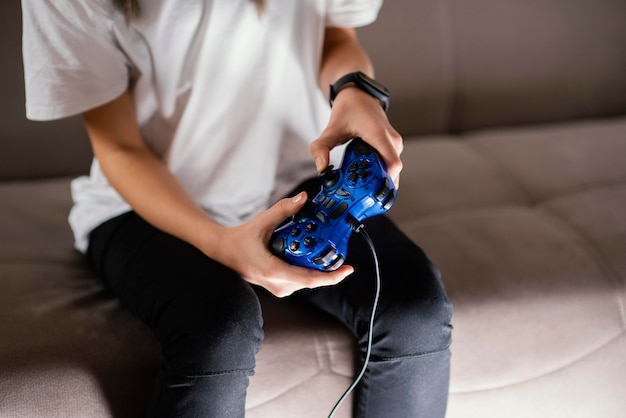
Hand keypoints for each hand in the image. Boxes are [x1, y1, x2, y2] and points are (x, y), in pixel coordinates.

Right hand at [211, 192, 353, 297]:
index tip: (347, 270)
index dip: (331, 277)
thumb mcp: (262, 222)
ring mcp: (277, 288)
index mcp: (273, 271)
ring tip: (329, 255)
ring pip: (306, 282)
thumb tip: (303, 198)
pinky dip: (309, 271)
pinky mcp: (278, 287)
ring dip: (319, 270)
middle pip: (312, 281)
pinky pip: (300, 281)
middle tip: (343, 257)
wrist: (223, 252)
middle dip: (329, 270)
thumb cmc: (239, 239)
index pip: (309, 279)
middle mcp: (277, 284)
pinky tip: (313, 259)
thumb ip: (283, 210)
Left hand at [310, 87, 403, 187]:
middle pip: (393, 172)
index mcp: (379, 135)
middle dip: (379, 186)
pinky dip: (381, 174)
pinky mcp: (394, 146)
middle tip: (361, 196)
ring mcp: (395, 143)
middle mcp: (392, 140)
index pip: (392, 165)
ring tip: (362, 188)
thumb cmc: (348, 109)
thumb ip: (321, 147)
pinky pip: (392, 165)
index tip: (369, 193)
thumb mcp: (331, 129)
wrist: (359, 95)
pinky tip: (367, 178)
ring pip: (393, 170)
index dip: (384, 183)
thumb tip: (321, 167)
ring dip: (380, 180)